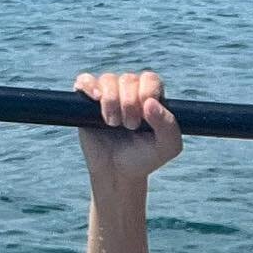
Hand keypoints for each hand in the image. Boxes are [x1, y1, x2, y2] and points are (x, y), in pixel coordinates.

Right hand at [74, 70, 182, 184]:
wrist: (118, 173)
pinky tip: (95, 99)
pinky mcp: (87, 100)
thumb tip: (150, 103)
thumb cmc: (145, 158)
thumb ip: (168, 125)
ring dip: (111, 101)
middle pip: (128, 79)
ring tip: (113, 124)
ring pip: (108, 80)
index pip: (150, 79)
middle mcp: (130, 90)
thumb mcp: (167, 147)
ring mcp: (108, 93)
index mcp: (151, 96)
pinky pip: (84, 81)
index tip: (143, 118)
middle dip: (129, 104)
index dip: (146, 94)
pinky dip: (88, 86)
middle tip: (130, 126)